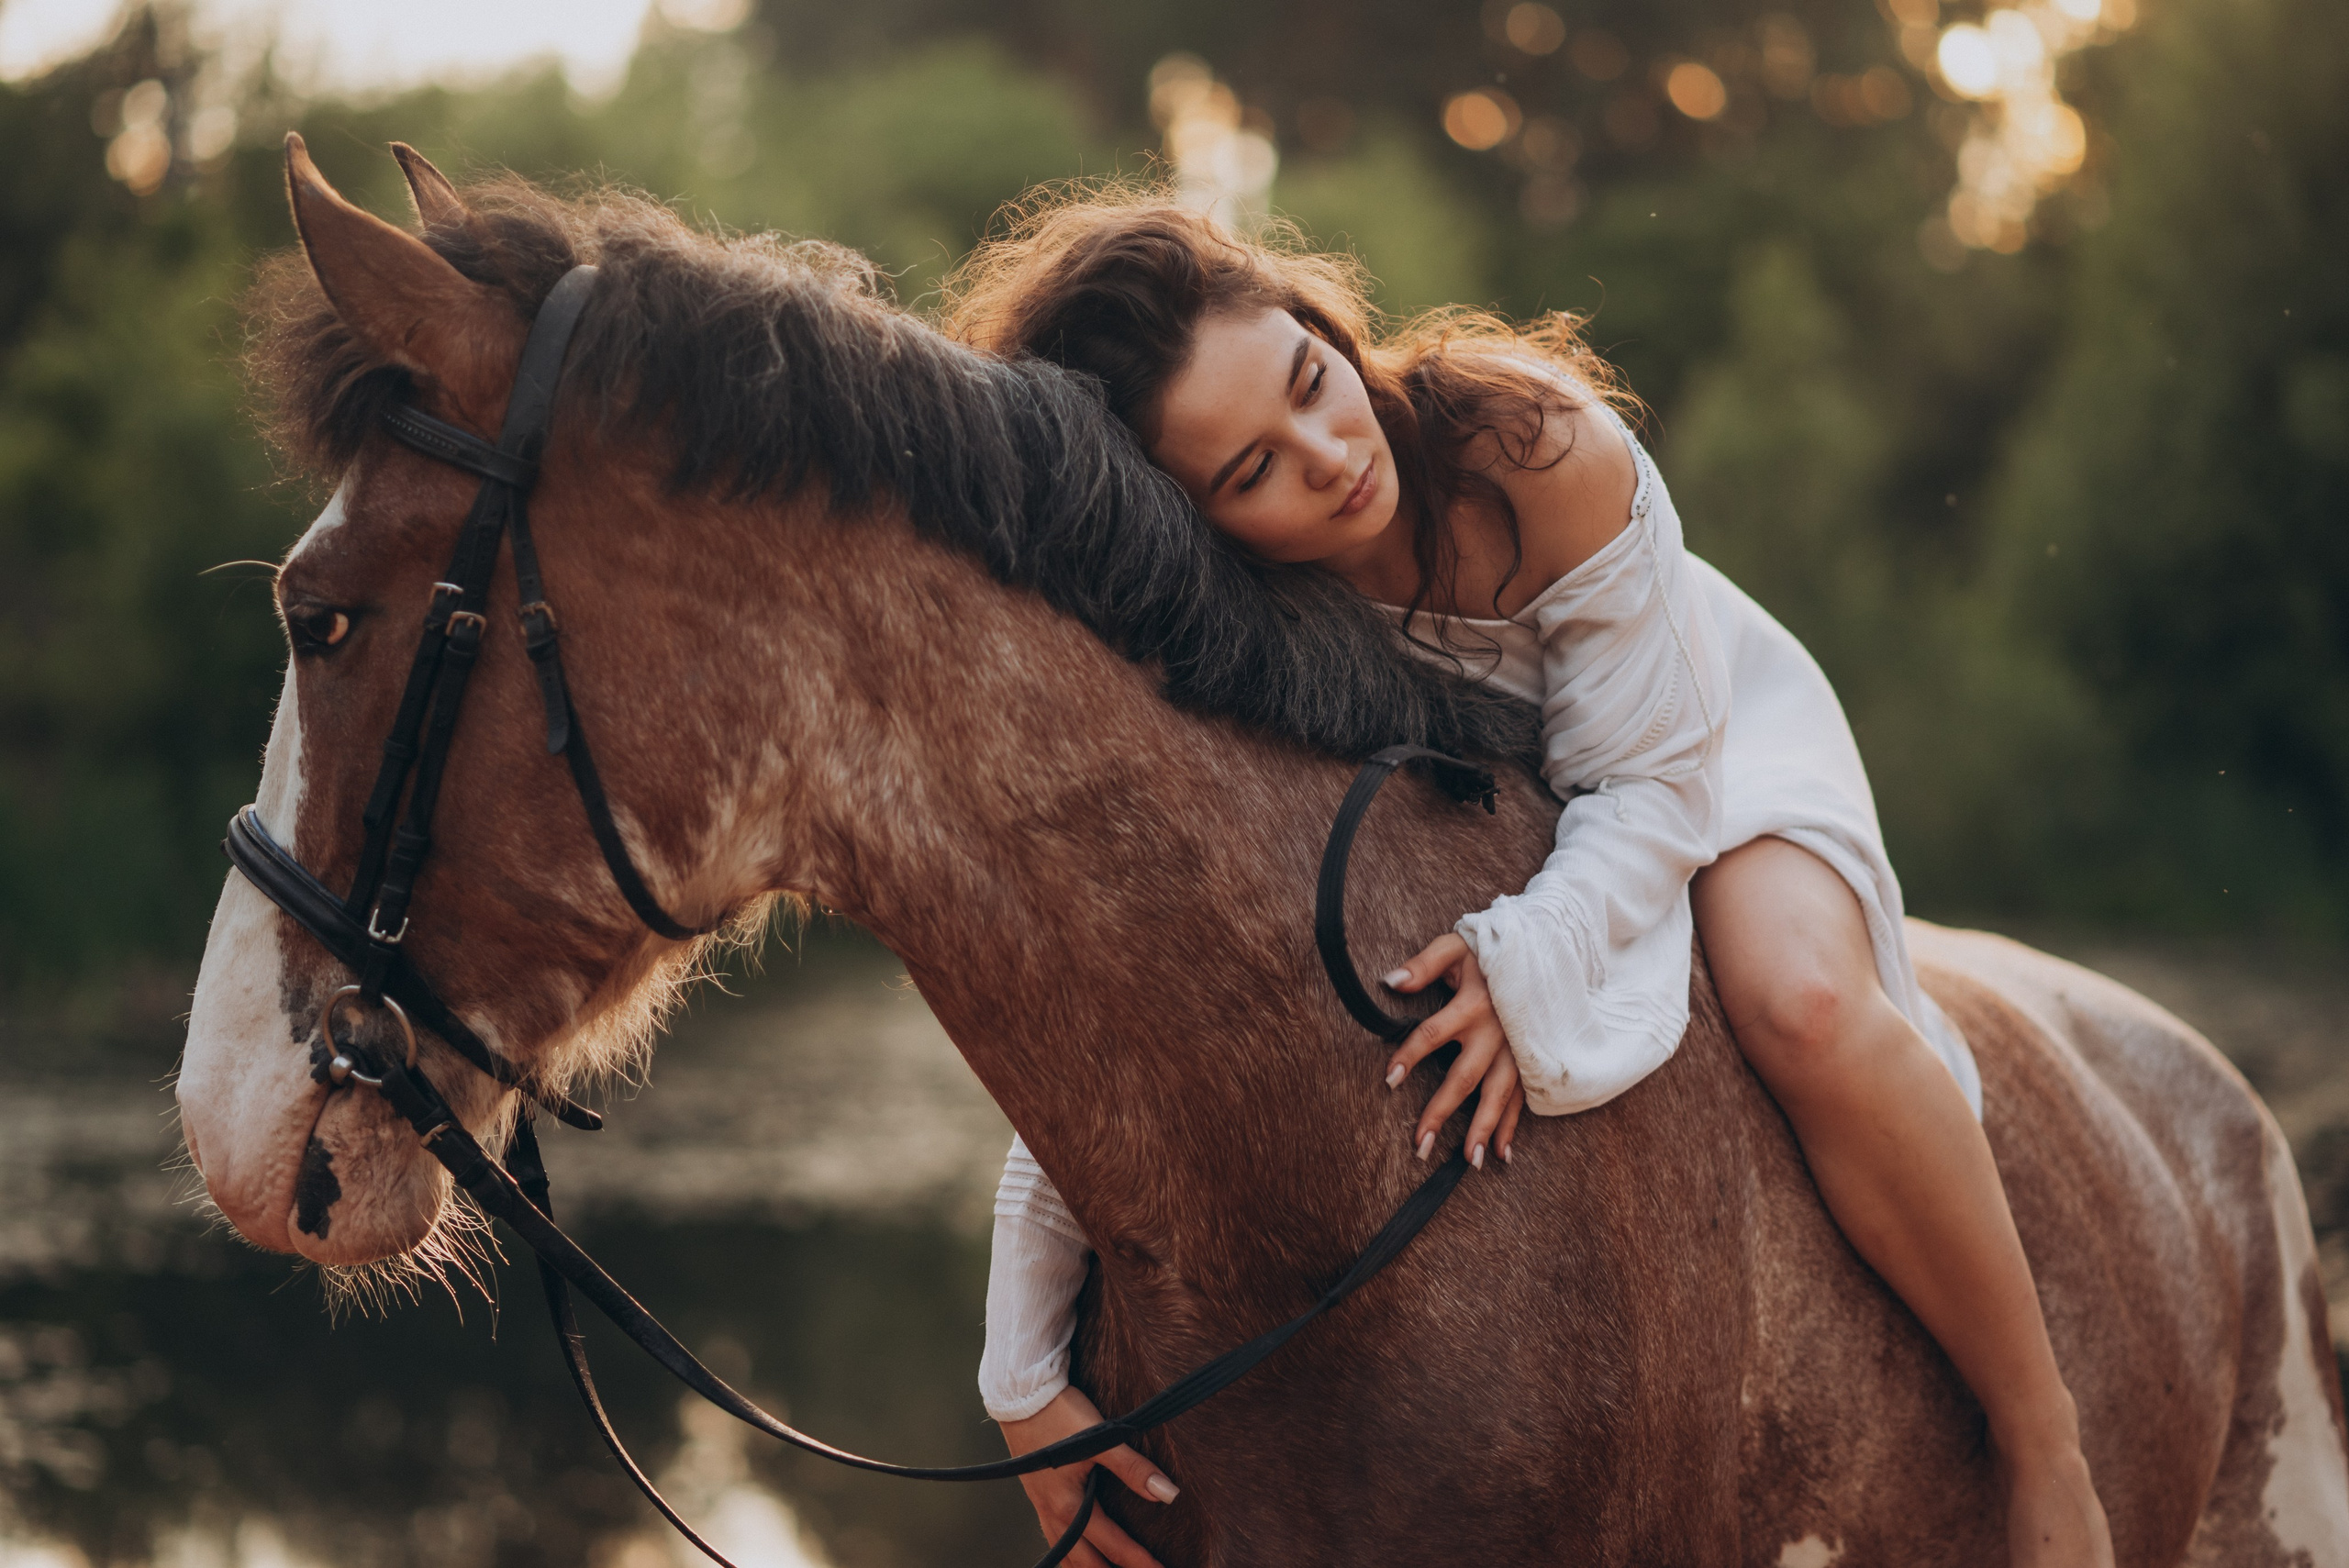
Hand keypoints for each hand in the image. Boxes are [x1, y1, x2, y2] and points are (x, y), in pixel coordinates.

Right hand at [998, 1385, 1177, 1567]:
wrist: (1020, 1397)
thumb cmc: (1061, 1416)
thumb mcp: (1101, 1439)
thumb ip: (1133, 1468)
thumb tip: (1167, 1494)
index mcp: (1072, 1506)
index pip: (1114, 1546)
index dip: (1140, 1562)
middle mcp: (1055, 1515)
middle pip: (1086, 1563)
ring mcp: (1043, 1508)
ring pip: (1066, 1556)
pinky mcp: (1038, 1497)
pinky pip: (1054, 1540)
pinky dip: (1069, 1555)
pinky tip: (1078, 1552)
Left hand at [1383, 934, 1524, 1168]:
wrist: (1544, 951)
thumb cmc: (1489, 952)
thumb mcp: (1455, 947)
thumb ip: (1424, 964)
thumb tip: (1389, 981)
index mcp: (1473, 1005)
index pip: (1432, 1034)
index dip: (1409, 1055)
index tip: (1388, 1080)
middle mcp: (1496, 1033)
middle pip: (1464, 1078)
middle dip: (1442, 1112)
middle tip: (1421, 1146)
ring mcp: (1516, 1050)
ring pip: (1498, 1095)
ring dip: (1482, 1129)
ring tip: (1466, 1161)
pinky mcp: (1530, 1059)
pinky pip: (1522, 1097)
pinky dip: (1513, 1126)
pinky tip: (1501, 1154)